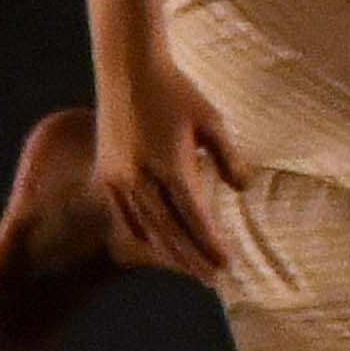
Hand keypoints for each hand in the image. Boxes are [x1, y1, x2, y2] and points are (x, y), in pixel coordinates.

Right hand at [93, 59, 239, 279]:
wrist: (129, 71)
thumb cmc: (178, 92)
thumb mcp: (212, 120)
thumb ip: (228, 156)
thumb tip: (243, 189)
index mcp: (170, 164)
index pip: (194, 215)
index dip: (210, 242)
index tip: (227, 263)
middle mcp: (140, 177)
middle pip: (171, 229)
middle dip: (193, 256)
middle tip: (214, 278)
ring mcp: (119, 178)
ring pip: (147, 226)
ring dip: (170, 250)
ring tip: (192, 268)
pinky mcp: (106, 174)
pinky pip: (125, 214)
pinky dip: (143, 233)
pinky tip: (156, 246)